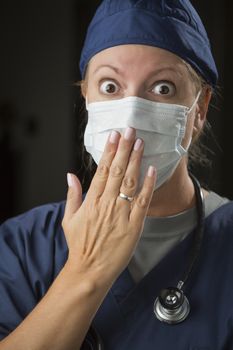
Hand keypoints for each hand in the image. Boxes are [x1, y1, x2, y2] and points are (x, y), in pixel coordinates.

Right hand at [62, 127, 155, 284]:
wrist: (90, 270)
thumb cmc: (79, 245)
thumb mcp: (69, 219)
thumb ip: (72, 195)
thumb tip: (71, 174)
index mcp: (92, 201)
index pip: (102, 170)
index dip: (109, 151)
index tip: (114, 136)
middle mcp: (107, 204)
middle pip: (118, 171)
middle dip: (124, 149)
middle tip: (130, 130)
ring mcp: (121, 214)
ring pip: (131, 182)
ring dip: (136, 161)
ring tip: (140, 143)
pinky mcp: (134, 226)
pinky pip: (143, 202)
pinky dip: (147, 185)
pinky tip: (151, 169)